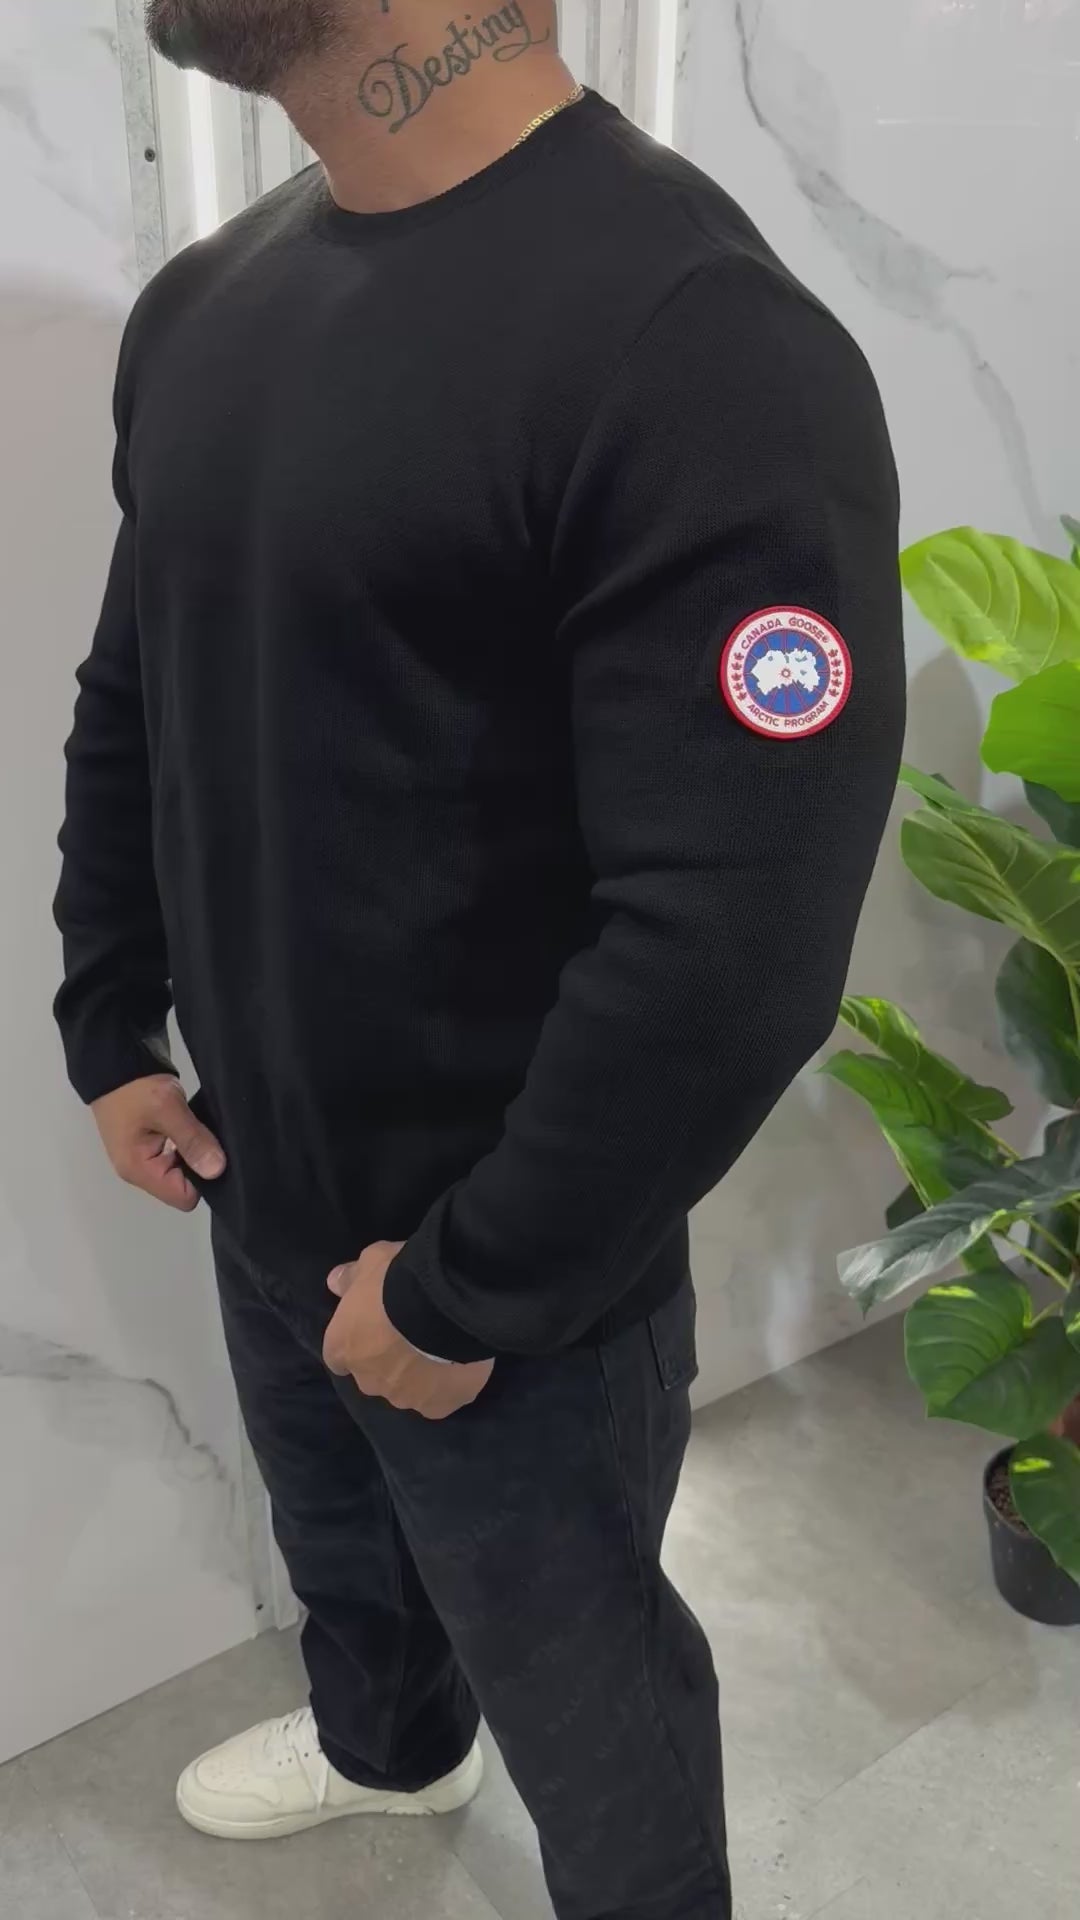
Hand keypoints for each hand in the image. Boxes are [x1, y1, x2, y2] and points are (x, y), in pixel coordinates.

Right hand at [91, 1074, 226, 1211]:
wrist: (114, 1061)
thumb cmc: (135, 1087)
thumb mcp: (167, 1109)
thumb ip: (193, 1140)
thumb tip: (217, 1171)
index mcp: (138, 1170)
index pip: (182, 1197)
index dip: (204, 1181)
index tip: (218, 1157)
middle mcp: (139, 1171)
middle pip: (182, 1185)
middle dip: (201, 1166)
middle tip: (217, 1141)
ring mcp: (143, 1157)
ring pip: (181, 1169)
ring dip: (195, 1153)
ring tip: (209, 1133)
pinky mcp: (149, 1144)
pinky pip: (176, 1154)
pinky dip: (189, 1144)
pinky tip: (199, 1129)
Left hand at [324, 1240, 493, 1420]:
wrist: (444, 1303)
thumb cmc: (397, 1280)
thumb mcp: (371, 1261)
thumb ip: (352, 1276)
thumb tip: (335, 1282)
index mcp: (342, 1348)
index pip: (340, 1356)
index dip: (358, 1342)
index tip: (374, 1327)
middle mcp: (368, 1381)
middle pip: (374, 1376)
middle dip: (388, 1360)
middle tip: (412, 1335)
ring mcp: (404, 1398)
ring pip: (407, 1390)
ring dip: (418, 1375)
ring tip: (441, 1349)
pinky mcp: (438, 1407)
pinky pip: (439, 1400)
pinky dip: (447, 1387)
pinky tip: (461, 1365)